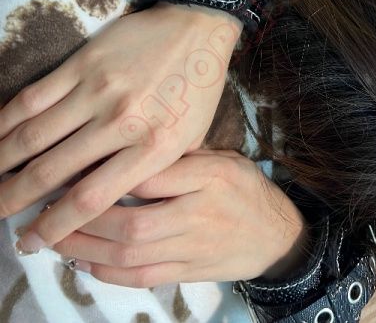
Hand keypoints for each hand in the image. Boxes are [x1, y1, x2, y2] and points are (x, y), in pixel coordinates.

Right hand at [0, 3, 241, 253]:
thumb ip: (158, 172)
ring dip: (1, 165)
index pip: (91, 199)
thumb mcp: (192, 140)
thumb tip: (117, 203)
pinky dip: (4, 123)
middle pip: (51, 173)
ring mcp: (98, 91)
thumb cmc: (197, 89)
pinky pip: (32, 99)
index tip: (34, 242)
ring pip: (32, 137)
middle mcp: (122, 122)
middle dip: (15, 201)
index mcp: (155, 148)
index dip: (54, 226)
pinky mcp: (82, 64)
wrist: (197, 28)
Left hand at [53, 151, 307, 286]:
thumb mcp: (225, 158)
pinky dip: (108, 272)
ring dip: (86, 248)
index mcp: (212, 175)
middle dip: (85, 219)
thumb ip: (183, 155)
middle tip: (50, 208)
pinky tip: (84, 263)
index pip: (152, 173)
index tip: (76, 167)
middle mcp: (202, 212)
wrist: (276, 235)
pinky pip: (143, 276)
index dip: (109, 173)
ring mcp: (195, 246)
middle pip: (134, 221)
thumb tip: (127, 148)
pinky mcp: (190, 271)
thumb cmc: (246, 189)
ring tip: (54, 238)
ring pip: (131, 254)